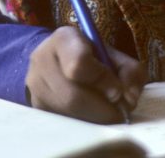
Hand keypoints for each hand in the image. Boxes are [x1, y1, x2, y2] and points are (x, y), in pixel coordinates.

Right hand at [26, 26, 146, 123]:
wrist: (56, 59)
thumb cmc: (90, 56)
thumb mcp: (112, 54)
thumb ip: (129, 71)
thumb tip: (129, 98)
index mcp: (63, 39)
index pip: (79, 64)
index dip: (103, 81)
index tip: (117, 91)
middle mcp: (42, 60)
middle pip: (72, 96)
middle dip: (101, 109)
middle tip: (118, 112)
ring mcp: (35, 86)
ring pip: (67, 114)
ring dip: (94, 120)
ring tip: (107, 114)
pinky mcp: (36, 107)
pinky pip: (63, 123)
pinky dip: (84, 124)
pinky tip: (92, 118)